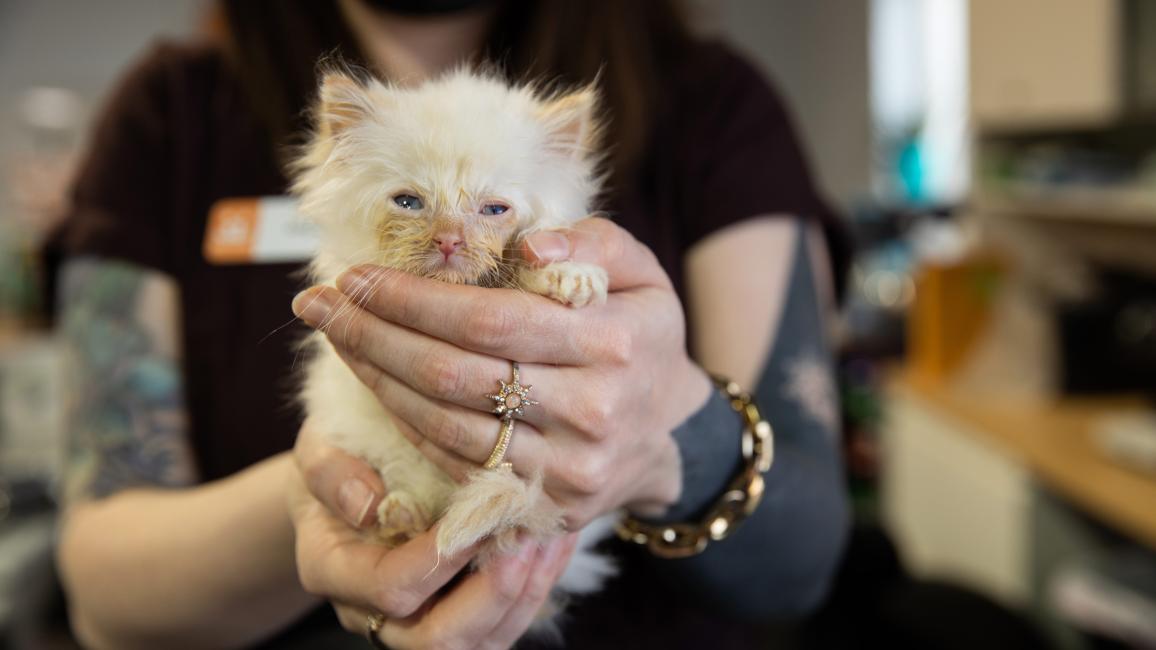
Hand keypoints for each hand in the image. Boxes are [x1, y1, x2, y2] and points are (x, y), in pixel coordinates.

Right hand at [290, 420, 577, 648]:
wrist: (351, 478)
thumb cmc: (339, 455)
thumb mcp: (318, 447)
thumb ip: (330, 472)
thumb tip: (368, 505)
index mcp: (332, 571)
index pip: (392, 587)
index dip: (441, 555)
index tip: (483, 510)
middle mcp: (372, 613)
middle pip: (439, 640)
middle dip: (493, 590)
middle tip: (526, 534)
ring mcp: (419, 622)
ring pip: (481, 642)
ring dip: (526, 591)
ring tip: (551, 535)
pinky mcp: (461, 618)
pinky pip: (504, 624)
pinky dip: (538, 585)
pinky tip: (556, 539)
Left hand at [293, 217, 710, 526]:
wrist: (667, 432)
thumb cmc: (640, 334)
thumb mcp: (640, 272)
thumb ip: (593, 242)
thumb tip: (528, 244)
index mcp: (614, 342)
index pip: (490, 320)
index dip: (412, 300)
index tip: (356, 275)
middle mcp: (591, 410)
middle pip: (454, 376)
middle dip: (373, 336)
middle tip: (320, 304)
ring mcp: (566, 468)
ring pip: (445, 426)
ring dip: (376, 380)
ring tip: (336, 338)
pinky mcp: (544, 505)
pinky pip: (455, 464)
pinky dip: (405, 422)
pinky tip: (375, 384)